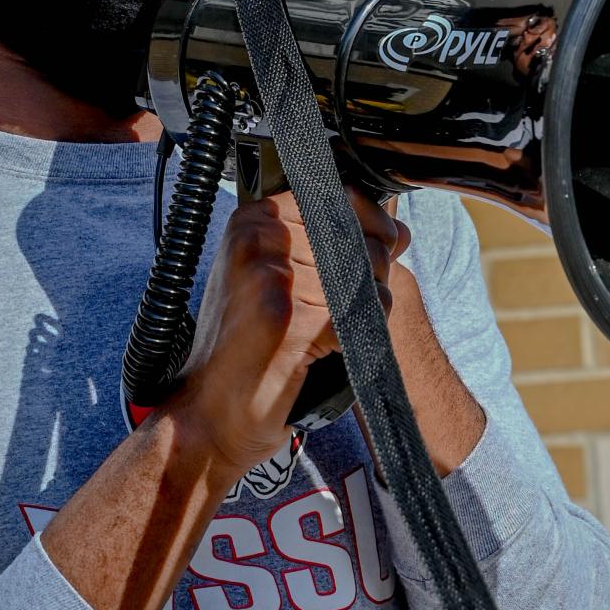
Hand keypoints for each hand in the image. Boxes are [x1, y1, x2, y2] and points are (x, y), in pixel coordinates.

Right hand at [173, 186, 409, 474]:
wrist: (208, 413)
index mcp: (252, 217)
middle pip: (360, 239)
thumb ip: (335, 247)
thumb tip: (401, 232)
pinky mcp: (286, 312)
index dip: (372, 227)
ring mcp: (270, 271)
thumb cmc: (245, 349)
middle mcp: (258, 234)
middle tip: (338, 313)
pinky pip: (358, 313)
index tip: (375, 256)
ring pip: (367, 277)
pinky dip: (354, 338)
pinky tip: (322, 353)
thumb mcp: (283, 281)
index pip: (340, 197)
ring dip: (365, 311)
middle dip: (372, 276)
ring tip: (325, 335)